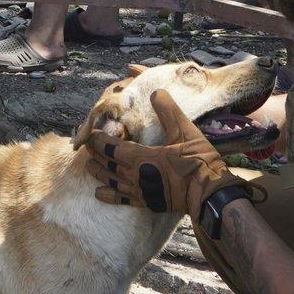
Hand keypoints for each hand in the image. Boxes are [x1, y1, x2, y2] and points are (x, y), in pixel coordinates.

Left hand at [86, 91, 238, 215]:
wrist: (208, 193)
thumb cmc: (198, 161)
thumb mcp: (185, 130)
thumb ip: (168, 111)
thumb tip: (156, 91)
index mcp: (142, 157)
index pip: (112, 148)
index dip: (100, 140)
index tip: (91, 134)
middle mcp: (136, 175)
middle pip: (108, 164)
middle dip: (96, 154)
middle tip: (85, 148)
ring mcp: (140, 190)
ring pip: (112, 181)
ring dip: (99, 173)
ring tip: (88, 167)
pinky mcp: (146, 202)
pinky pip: (123, 199)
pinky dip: (109, 195)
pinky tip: (99, 194)